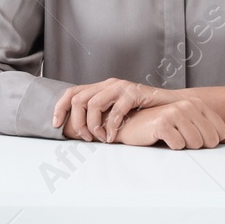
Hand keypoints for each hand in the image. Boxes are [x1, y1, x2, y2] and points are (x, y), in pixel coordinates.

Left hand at [52, 78, 174, 142]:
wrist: (169, 105)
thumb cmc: (141, 112)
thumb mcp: (115, 112)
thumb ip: (100, 116)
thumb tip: (77, 131)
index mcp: (100, 88)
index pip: (71, 93)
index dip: (60, 108)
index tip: (55, 125)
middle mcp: (108, 84)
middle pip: (79, 100)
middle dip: (77, 123)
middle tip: (86, 138)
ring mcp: (120, 87)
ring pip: (93, 104)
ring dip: (93, 126)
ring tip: (99, 138)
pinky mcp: (134, 92)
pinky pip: (115, 110)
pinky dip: (111, 127)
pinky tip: (112, 137)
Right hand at [114, 98, 224, 149]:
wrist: (133, 125)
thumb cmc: (162, 126)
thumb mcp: (191, 127)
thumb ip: (215, 131)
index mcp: (197, 104)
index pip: (219, 132)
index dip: (208, 141)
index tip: (192, 136)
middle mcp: (187, 105)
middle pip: (209, 140)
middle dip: (197, 145)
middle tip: (180, 139)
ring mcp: (175, 112)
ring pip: (195, 144)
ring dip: (183, 146)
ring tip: (171, 138)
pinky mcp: (162, 123)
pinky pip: (179, 145)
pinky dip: (172, 147)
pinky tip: (162, 139)